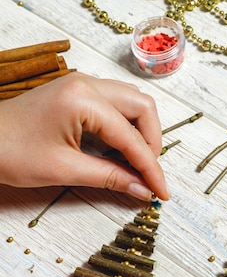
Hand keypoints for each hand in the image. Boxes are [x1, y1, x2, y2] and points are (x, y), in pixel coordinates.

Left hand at [0, 72, 169, 200]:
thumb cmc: (11, 152)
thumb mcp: (64, 169)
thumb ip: (110, 177)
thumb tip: (142, 190)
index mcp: (84, 99)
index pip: (132, 137)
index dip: (151, 168)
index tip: (161, 193)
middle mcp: (87, 83)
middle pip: (142, 107)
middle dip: (152, 143)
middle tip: (149, 176)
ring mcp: (82, 85)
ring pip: (132, 103)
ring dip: (142, 133)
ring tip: (138, 165)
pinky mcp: (76, 92)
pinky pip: (115, 105)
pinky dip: (126, 127)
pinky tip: (122, 151)